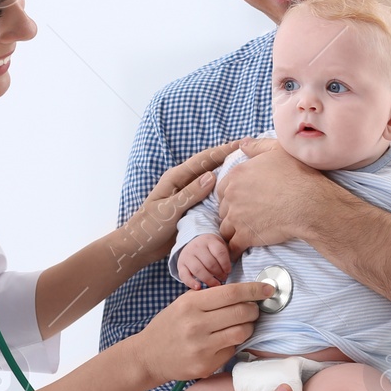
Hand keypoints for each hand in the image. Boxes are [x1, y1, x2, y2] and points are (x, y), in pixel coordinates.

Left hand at [114, 140, 241, 271]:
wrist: (139, 247)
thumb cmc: (148, 227)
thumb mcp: (169, 210)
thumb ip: (190, 194)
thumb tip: (212, 176)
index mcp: (176, 178)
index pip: (203, 159)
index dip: (223, 151)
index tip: (242, 143)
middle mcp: (184, 183)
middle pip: (210, 166)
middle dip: (229, 159)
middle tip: (252, 153)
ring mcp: (189, 196)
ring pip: (213, 182)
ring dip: (228, 176)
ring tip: (249, 171)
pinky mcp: (193, 209)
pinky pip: (211, 198)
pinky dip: (224, 194)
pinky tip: (237, 195)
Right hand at [133, 281, 275, 384]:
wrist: (147, 356)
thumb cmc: (169, 326)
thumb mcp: (182, 303)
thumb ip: (209, 297)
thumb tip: (243, 291)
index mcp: (190, 304)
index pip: (231, 293)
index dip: (254, 289)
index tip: (268, 289)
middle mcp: (196, 325)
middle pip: (241, 312)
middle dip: (254, 309)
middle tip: (253, 308)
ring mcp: (201, 347)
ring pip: (242, 332)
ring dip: (249, 326)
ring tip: (244, 324)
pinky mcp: (205, 365)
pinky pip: (232, 350)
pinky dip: (235, 343)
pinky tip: (227, 340)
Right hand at [177, 233, 232, 289]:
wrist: (193, 243)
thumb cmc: (211, 248)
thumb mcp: (219, 245)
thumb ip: (225, 254)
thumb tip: (230, 271)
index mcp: (209, 240)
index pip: (219, 252)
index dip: (226, 264)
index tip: (228, 271)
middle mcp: (197, 246)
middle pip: (209, 263)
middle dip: (219, 273)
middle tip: (224, 278)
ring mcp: (187, 255)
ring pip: (198, 269)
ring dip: (209, 279)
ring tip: (216, 284)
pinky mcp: (180, 265)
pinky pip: (184, 275)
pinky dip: (191, 282)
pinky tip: (198, 287)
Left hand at [214, 138, 333, 255]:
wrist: (309, 204)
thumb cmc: (298, 175)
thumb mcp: (278, 150)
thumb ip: (257, 146)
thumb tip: (242, 144)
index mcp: (237, 175)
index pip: (222, 189)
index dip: (231, 196)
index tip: (242, 201)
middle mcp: (232, 195)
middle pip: (222, 208)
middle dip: (231, 213)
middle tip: (245, 218)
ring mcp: (236, 217)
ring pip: (225, 228)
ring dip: (232, 232)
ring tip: (243, 235)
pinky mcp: (244, 236)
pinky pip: (231, 247)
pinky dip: (232, 250)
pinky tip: (236, 252)